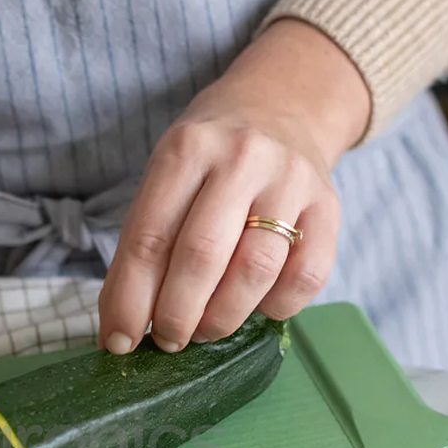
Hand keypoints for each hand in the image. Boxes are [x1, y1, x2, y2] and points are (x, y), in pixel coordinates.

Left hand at [98, 19, 370, 352]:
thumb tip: (123, 326)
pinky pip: (306, 277)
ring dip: (221, 318)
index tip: (119, 342)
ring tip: (203, 330)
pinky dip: (276, 307)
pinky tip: (256, 306)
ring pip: (255, 271)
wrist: (283, 106)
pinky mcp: (329, 207)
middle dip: (176, 315)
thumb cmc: (211, 157)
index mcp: (186, 149)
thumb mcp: (167, 176)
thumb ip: (147, 242)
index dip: (130, 300)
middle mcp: (241, 157)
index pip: (149, 238)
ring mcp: (290, 180)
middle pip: (201, 256)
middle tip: (167, 340)